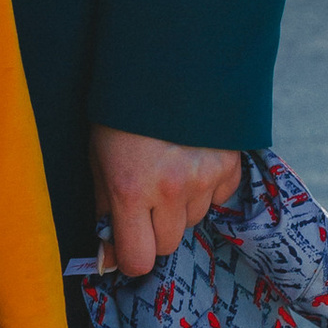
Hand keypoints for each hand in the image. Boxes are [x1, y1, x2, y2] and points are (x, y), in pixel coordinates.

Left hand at [91, 129, 241, 278]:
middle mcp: (170, 188)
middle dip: (154, 231)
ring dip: (180, 207)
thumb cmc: (121, 115)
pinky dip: (206, 188)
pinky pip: (218, 198)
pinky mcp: (229, 165)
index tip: (127, 243)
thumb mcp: (99, 161)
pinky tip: (191, 160)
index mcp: (130, 189)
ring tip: (167, 169)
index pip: (139, 259)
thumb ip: (104, 212)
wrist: (164, 65)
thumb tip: (107, 262)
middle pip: (168, 245)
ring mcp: (204, 177)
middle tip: (145, 198)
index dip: (131, 256)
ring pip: (193, 221)